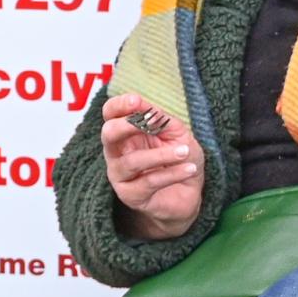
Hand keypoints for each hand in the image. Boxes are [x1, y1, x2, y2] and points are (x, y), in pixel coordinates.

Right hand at [102, 93, 205, 240]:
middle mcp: (117, 152)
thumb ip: (160, 119)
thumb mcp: (175, 133)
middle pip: (108, 135)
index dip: (118, 105)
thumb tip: (143, 106)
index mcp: (125, 132)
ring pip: (132, 162)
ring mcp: (121, 175)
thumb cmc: (179, 159)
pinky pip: (149, 182)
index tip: (135, 101)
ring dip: (161, 155)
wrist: (188, 193)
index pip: (110, 114)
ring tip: (185, 152)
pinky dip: (172, 174)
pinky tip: (189, 169)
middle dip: (126, 126)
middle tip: (150, 123)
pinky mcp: (130, 195)